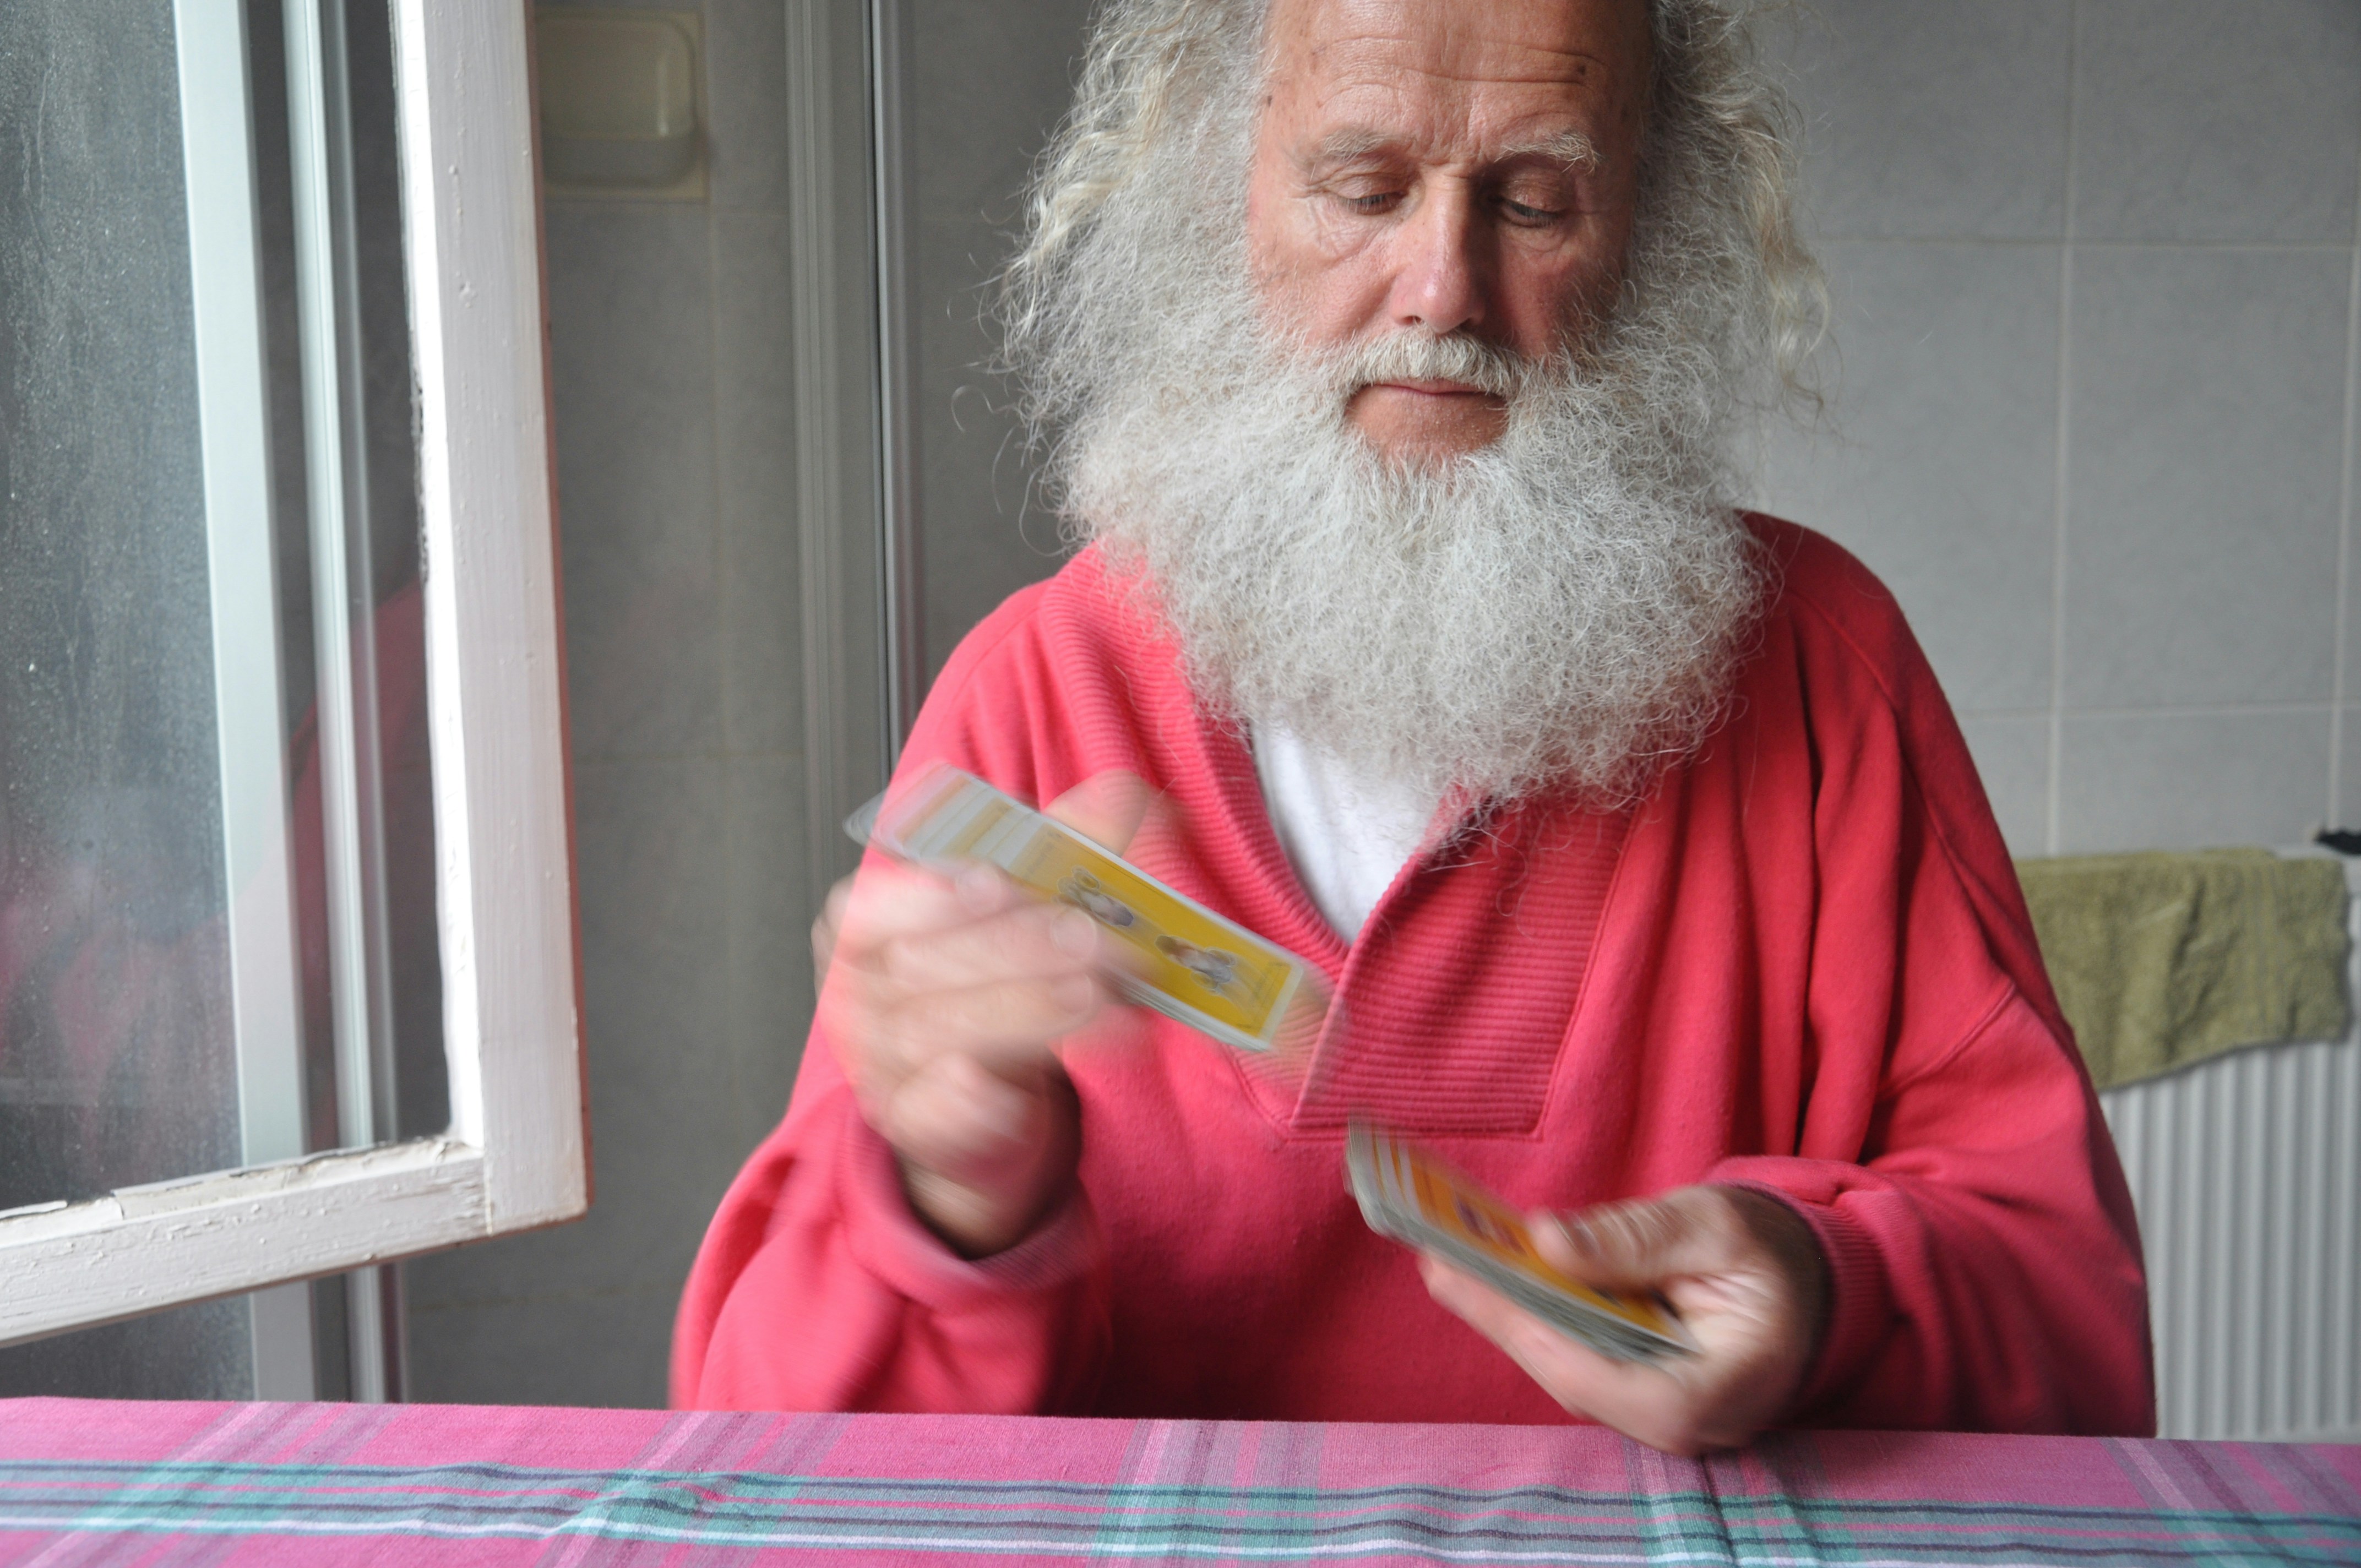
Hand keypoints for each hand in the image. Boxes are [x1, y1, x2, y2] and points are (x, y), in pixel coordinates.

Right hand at [813, 772, 1149, 1258]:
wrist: (987, 1098)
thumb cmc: (993, 984)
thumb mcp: (1028, 909)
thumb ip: (1071, 848)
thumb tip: (1126, 794)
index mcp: (871, 927)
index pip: (874, 907)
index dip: (930, 893)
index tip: (998, 881)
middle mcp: (865, 994)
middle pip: (920, 968)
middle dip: (1014, 949)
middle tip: (1091, 941)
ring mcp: (883, 1064)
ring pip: (938, 1034)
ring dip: (1025, 1013)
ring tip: (1099, 997)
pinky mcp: (914, 1125)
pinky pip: (932, 1113)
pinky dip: (972, 1102)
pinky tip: (1018, 1094)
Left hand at [1420, 1184, 1829, 1454]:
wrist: (1804, 1280)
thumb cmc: (1771, 1253)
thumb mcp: (1716, 1226)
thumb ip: (1637, 1238)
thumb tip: (1548, 1240)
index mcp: (1719, 1392)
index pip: (1612, 1383)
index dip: (1539, 1333)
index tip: (1481, 1282)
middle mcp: (1683, 1422)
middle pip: (1574, 1378)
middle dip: (1504, 1319)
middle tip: (1439, 1261)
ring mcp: (1656, 1412)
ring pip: (1565, 1369)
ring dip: (1507, 1314)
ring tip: (1448, 1259)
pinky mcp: (1635, 1390)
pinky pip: (1574, 1357)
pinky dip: (1532, 1315)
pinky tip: (1490, 1274)